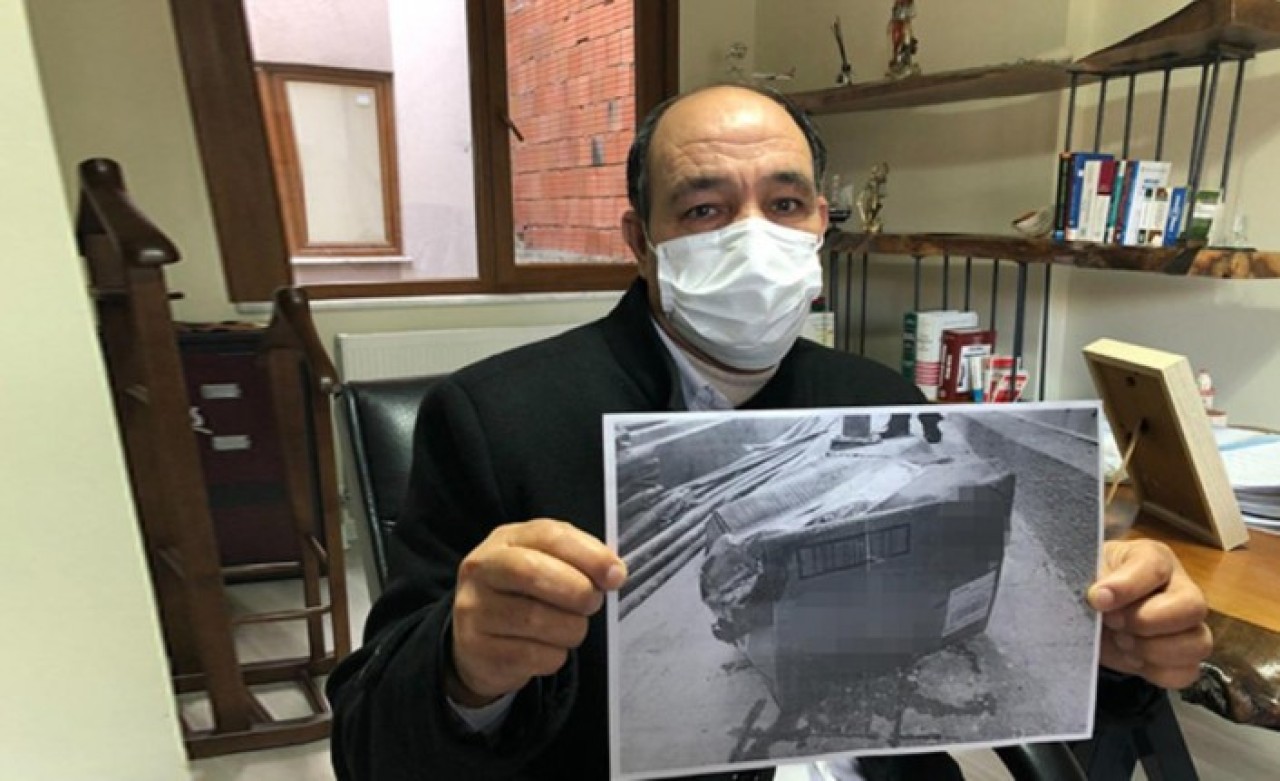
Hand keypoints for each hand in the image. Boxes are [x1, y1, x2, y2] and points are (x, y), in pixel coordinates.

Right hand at [448, 519, 625, 705]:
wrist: (478, 640)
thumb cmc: (522, 595)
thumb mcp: (544, 563)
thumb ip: (578, 559)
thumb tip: (613, 572)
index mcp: (504, 539)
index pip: (548, 535)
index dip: (589, 555)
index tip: (615, 574)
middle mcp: (482, 570)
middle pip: (533, 573)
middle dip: (576, 591)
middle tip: (592, 602)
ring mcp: (475, 610)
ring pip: (536, 619)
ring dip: (569, 628)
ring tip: (571, 627)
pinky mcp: (478, 649)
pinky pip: (532, 655)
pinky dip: (554, 655)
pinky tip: (549, 648)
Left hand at [1087, 539, 1211, 688]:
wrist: (1088, 612)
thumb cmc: (1090, 582)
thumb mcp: (1087, 570)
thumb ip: (1095, 580)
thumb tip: (1101, 597)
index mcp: (1154, 558)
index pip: (1155, 567)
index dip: (1127, 586)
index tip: (1097, 599)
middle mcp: (1181, 588)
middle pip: (1193, 607)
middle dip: (1147, 621)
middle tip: (1114, 623)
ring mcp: (1188, 625)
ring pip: (1199, 643)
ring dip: (1153, 649)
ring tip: (1122, 641)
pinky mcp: (1183, 657)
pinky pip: (1187, 672)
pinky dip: (1156, 671)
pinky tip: (1133, 658)